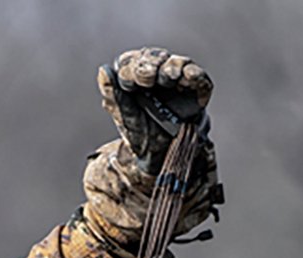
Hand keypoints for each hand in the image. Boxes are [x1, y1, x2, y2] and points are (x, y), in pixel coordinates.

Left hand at [98, 48, 212, 173]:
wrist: (161, 155)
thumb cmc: (140, 133)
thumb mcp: (124, 117)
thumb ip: (113, 95)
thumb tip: (104, 69)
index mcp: (134, 77)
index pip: (132, 61)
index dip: (132, 67)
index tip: (133, 81)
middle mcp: (156, 73)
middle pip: (155, 57)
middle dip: (152, 64)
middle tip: (149, 77)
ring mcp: (177, 80)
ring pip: (177, 63)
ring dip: (172, 67)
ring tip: (169, 76)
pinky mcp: (196, 90)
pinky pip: (198, 78)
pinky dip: (195, 75)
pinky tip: (188, 76)